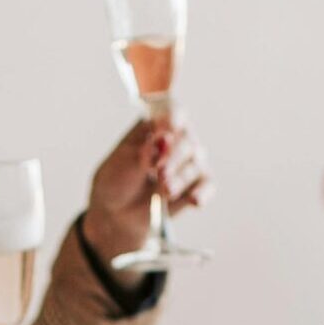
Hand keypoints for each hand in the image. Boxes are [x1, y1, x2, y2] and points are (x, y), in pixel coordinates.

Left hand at [81, 116, 211, 265]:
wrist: (116, 211)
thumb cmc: (117, 178)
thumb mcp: (123, 163)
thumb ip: (143, 152)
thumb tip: (163, 140)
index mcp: (158, 126)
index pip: (174, 113)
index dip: (173, 119)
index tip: (167, 130)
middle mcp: (178, 140)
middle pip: (188, 140)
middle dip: (174, 157)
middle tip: (159, 172)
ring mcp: (188, 163)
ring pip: (196, 164)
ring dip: (181, 178)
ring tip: (165, 190)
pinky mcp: (195, 186)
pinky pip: (207, 186)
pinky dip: (202, 192)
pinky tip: (194, 200)